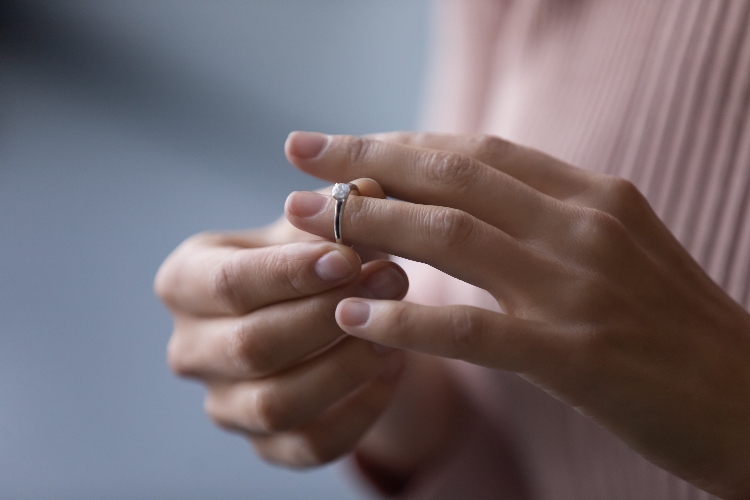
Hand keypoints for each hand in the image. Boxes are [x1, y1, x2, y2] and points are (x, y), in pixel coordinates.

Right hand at [154, 182, 412, 466]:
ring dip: (345, 364)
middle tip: (392, 280)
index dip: (290, 273)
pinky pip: (311, 444)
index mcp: (185, 282)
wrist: (311, 314)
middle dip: (327, 316)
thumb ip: (337, 211)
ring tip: (396, 328)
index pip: (229, 283)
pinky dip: (359, 410)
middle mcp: (191, 348)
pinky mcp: (264, 444)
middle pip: (251, 346)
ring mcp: (224, 403)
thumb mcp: (312, 229)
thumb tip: (369, 189)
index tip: (348, 256)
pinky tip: (393, 367)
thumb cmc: (305, 261)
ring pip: (277, 404)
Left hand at [283, 131, 749, 497]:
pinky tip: (351, 318)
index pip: (478, 150)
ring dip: (367, 226)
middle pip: (452, 175)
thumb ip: (548, 221)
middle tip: (300, 155)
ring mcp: (577, 287)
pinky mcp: (572, 354)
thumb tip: (467, 206)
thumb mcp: (618, 250)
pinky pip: (468, 328)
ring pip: (449, 236)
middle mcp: (582, 225)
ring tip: (305, 223)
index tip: (348, 145)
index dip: (404, 143)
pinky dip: (403, 321)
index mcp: (593, 196)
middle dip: (367, 161)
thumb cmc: (676, 328)